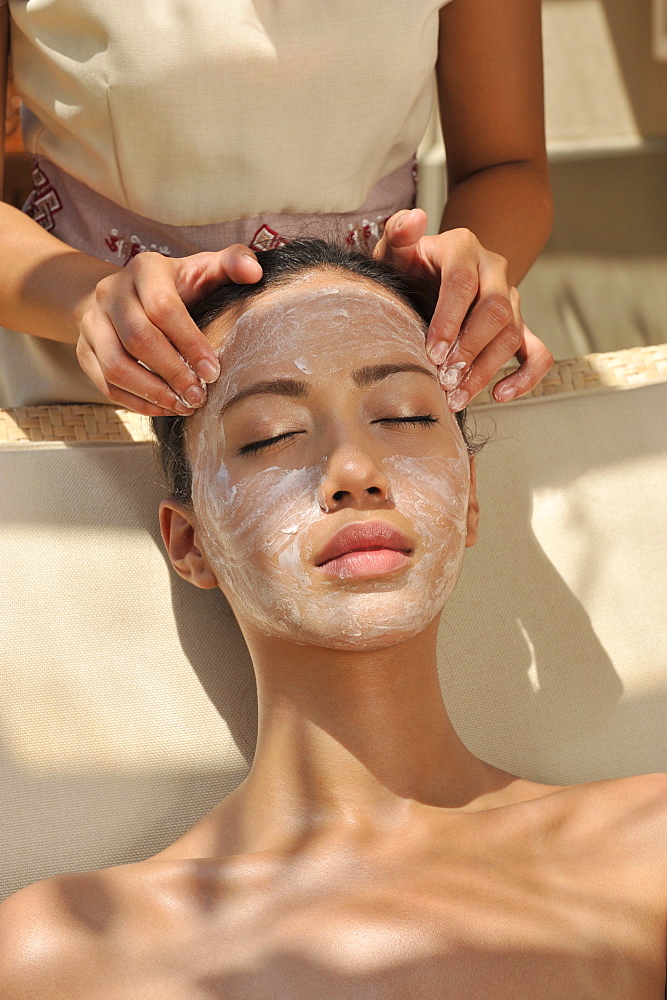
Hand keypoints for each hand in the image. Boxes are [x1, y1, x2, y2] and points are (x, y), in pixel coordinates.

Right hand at [75, 246, 262, 414]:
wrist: (124, 293)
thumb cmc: (175, 286)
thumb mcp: (202, 268)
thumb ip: (232, 263)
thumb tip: (254, 271)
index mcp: (145, 269)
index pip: (163, 307)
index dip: (190, 343)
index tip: (214, 371)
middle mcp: (111, 292)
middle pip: (138, 339)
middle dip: (173, 373)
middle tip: (200, 396)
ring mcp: (92, 322)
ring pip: (116, 366)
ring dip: (153, 393)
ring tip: (184, 406)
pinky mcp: (84, 350)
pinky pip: (105, 384)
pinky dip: (136, 402)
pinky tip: (164, 408)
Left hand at [374, 209, 552, 409]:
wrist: (433, 274)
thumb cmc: (411, 267)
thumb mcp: (397, 250)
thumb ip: (398, 233)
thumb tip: (414, 218)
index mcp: (463, 249)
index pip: (463, 282)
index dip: (450, 319)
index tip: (433, 351)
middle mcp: (493, 271)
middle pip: (495, 310)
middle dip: (471, 348)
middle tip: (445, 378)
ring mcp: (510, 299)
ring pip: (513, 335)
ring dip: (486, 370)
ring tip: (457, 396)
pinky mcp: (519, 327)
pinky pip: (537, 353)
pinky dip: (526, 377)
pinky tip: (500, 394)